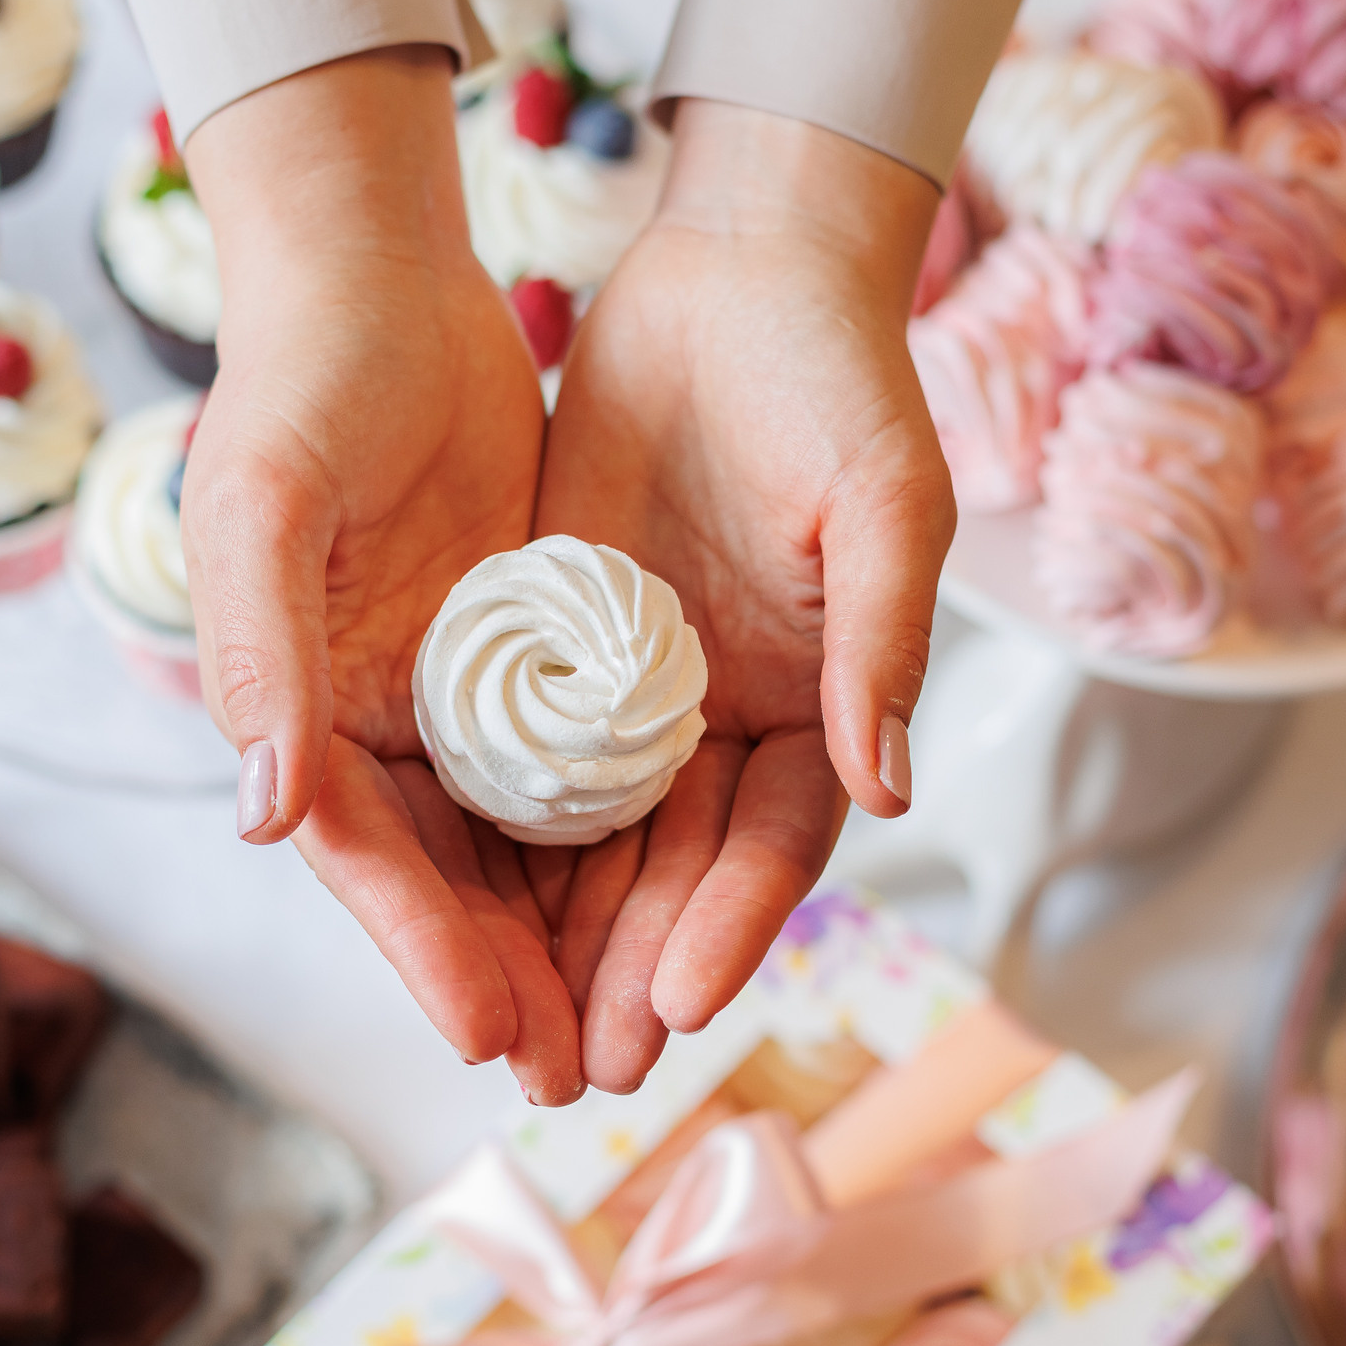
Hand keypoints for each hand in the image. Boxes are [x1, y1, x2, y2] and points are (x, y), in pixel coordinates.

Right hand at [183, 48, 583, 1100]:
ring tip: (634, 1031)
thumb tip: (268, 815)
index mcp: (297, 713)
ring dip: (569, 936)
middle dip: (510, 981)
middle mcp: (370, 724)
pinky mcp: (522, 654)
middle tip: (585, 1080)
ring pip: (517, 846)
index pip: (368, 862)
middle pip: (446, 883)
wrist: (381, 279)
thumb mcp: (267, 506)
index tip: (496, 1035)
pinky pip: (574, 768)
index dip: (426, 952)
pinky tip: (673, 894)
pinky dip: (613, 835)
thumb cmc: (302, 384)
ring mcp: (452, 695)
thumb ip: (261, 654)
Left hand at [535, 101, 954, 1092]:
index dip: (731, 926)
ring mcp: (642, 688)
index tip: (678, 1005)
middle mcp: (730, 716)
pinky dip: (500, 831)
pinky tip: (455, 902)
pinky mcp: (563, 641)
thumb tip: (890, 789)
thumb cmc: (837, 380)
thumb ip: (879, 642)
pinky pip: (527, 753)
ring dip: (561, 936)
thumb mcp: (882, 504)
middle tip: (583, 1072)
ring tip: (517, 1033)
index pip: (773, 843)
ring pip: (597, 838)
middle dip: (633, 970)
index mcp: (820, 702)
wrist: (738, 274)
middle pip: (679, 871)